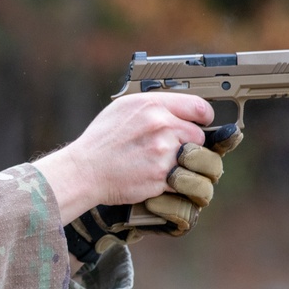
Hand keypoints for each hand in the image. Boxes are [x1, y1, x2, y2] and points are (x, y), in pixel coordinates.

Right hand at [64, 123, 242, 263]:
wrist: (85, 170)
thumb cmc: (100, 141)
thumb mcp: (122, 109)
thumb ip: (153, 107)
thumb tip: (178, 110)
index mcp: (152, 106)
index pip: (199, 107)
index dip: (204, 117)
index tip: (203, 124)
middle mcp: (160, 126)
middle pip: (199, 136)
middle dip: (190, 144)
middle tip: (176, 150)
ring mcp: (162, 153)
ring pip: (196, 160)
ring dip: (189, 165)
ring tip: (176, 167)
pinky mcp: (161, 177)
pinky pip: (183, 180)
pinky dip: (175, 182)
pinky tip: (160, 178)